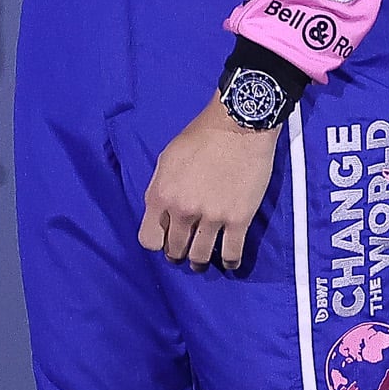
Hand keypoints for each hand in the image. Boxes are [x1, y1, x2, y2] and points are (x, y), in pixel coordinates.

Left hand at [139, 98, 280, 268]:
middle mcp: (183, 210)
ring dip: (199, 263)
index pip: (149, 239)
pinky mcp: (239, 219)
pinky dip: (229, 263)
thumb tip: (159, 211)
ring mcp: (212, 217)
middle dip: (177, 253)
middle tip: (184, 250)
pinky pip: (231, 255)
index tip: (164, 240)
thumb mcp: (167, 158)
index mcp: (162, 194)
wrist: (237, 126)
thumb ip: (159, 188)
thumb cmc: (200, 137)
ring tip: (201, 261)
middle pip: (175, 250)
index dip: (156, 243)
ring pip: (201, 258)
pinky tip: (227, 261)